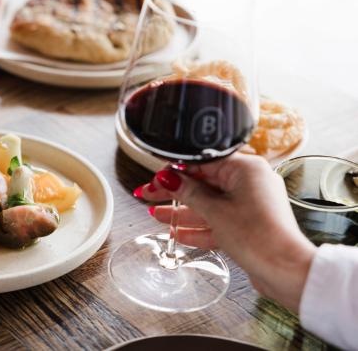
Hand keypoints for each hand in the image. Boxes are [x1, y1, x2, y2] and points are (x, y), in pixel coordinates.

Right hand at [135, 153, 315, 312]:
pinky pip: (218, 221)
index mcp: (246, 169)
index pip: (202, 163)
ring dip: (183, 212)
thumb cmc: (260, 237)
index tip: (155, 179)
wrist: (287, 272)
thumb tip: (168, 179)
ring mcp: (250, 205)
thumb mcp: (214, 211)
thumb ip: (188, 193)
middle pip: (203, 183)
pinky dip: (199, 227)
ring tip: (157, 215)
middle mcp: (250, 183)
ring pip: (208, 204)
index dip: (175, 171)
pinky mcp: (248, 225)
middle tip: (149, 194)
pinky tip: (177, 234)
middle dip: (175, 193)